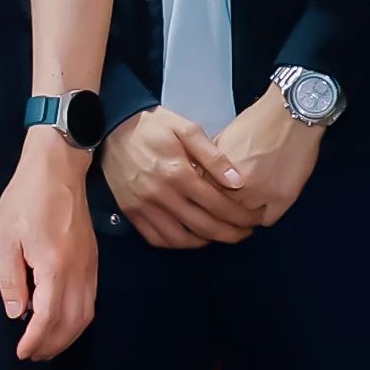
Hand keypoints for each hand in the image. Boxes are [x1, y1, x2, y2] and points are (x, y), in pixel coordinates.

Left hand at [0, 129, 98, 360]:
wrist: (58, 167)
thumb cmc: (26, 198)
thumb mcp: (5, 238)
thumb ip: (11, 279)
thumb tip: (16, 313)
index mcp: (54, 267)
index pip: (47, 318)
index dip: (35, 340)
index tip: (21, 353)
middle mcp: (78, 272)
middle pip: (71, 323)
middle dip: (52, 345)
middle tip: (32, 355)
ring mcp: (90, 266)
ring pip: (86, 315)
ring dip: (67, 336)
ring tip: (46, 346)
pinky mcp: (93, 260)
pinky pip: (91, 301)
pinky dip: (78, 320)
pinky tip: (62, 322)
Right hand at [101, 107, 250, 247]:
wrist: (112, 127)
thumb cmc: (154, 125)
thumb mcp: (187, 129)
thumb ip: (214, 157)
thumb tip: (238, 183)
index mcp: (178, 174)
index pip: (219, 205)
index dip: (242, 216)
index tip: (256, 218)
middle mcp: (161, 196)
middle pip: (204, 227)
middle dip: (232, 233)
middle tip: (246, 231)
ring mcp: (143, 207)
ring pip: (181, 239)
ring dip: (206, 241)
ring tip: (221, 234)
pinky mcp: (131, 212)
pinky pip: (157, 239)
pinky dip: (177, 243)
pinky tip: (191, 236)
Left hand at [212, 89, 326, 226]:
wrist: (289, 115)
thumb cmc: (256, 123)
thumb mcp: (221, 141)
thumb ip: (209, 164)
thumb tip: (200, 181)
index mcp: (218, 172)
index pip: (203, 200)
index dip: (206, 201)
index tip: (208, 202)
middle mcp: (238, 187)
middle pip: (223, 213)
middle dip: (222, 210)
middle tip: (228, 207)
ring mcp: (262, 195)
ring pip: (245, 220)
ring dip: (243, 215)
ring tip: (245, 207)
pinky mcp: (284, 198)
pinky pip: (268, 220)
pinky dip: (264, 215)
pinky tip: (262, 207)